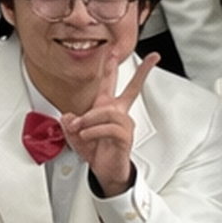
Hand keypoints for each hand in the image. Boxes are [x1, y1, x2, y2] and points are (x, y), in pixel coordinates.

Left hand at [63, 54, 156, 196]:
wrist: (104, 171)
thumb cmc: (95, 150)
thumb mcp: (74, 135)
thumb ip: (69, 123)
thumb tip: (69, 117)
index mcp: (106, 107)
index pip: (110, 82)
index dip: (111, 66)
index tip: (114, 51)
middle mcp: (118, 113)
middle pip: (132, 88)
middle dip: (142, 72)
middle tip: (153, 58)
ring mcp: (123, 124)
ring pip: (108, 112)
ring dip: (90, 119)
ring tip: (81, 129)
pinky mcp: (124, 137)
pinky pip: (109, 128)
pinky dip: (94, 131)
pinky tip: (87, 136)